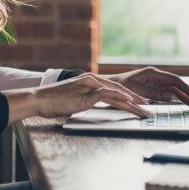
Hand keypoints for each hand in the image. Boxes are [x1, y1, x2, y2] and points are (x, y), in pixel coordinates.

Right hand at [4, 73, 151, 124]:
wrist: (39, 99)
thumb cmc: (53, 102)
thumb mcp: (73, 101)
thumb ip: (84, 100)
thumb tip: (92, 106)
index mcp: (88, 81)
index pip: (113, 89)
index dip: (128, 96)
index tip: (139, 104)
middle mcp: (91, 80)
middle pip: (119, 90)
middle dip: (136, 99)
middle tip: (149, 106)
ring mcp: (89, 85)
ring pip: (117, 93)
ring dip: (133, 101)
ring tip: (144, 109)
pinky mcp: (86, 93)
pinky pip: (108, 95)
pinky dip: (120, 99)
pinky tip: (129, 104)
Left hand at [106, 67, 188, 110]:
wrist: (109, 85)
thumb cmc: (120, 86)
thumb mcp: (136, 90)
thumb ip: (154, 93)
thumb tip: (171, 96)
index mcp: (152, 73)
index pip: (174, 80)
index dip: (187, 89)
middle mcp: (156, 76)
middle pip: (177, 86)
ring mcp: (156, 82)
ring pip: (175, 91)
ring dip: (186, 98)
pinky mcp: (154, 89)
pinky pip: (169, 94)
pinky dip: (178, 99)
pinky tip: (186, 104)